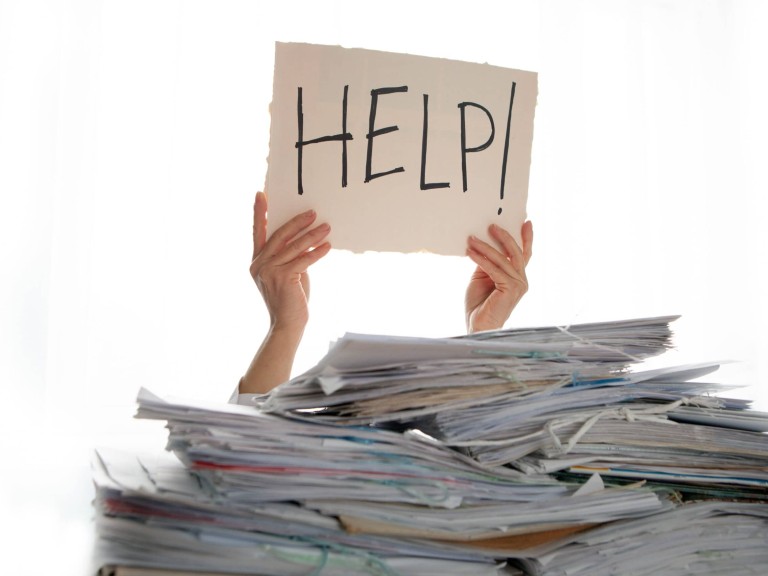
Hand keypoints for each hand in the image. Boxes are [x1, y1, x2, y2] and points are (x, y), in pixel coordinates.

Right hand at [249, 191, 330, 333]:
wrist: (287, 325)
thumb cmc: (289, 299)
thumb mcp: (287, 273)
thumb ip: (290, 256)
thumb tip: (307, 239)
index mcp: (257, 261)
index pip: (257, 232)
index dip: (259, 213)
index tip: (261, 194)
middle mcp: (259, 264)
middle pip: (279, 235)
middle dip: (296, 222)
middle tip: (312, 212)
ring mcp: (269, 271)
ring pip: (293, 247)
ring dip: (312, 235)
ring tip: (327, 226)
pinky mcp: (283, 278)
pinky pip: (303, 259)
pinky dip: (317, 252)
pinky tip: (327, 246)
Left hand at [464, 220, 532, 332]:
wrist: (478, 326)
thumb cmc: (479, 305)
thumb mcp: (482, 278)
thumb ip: (488, 263)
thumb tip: (483, 245)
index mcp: (517, 278)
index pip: (524, 254)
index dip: (526, 238)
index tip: (526, 222)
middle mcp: (522, 280)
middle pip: (515, 252)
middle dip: (504, 237)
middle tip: (491, 225)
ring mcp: (518, 285)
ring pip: (503, 259)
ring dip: (485, 247)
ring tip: (471, 239)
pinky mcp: (510, 289)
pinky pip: (494, 269)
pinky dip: (481, 259)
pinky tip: (470, 253)